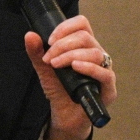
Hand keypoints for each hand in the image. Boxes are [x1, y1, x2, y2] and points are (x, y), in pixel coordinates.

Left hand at [24, 16, 115, 139]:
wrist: (64, 115)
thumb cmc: (59, 89)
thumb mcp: (44, 68)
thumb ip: (36, 52)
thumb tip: (30, 35)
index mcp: (83, 46)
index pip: (82, 24)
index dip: (66, 27)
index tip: (50, 40)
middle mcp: (97, 55)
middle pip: (86, 37)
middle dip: (63, 45)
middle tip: (49, 58)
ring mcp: (104, 71)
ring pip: (95, 52)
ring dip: (71, 55)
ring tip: (56, 65)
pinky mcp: (109, 89)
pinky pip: (105, 73)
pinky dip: (90, 68)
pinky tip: (75, 67)